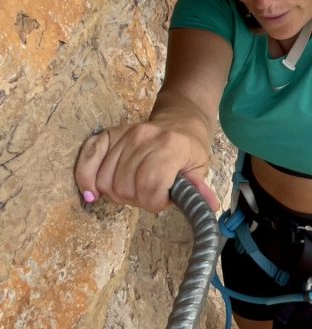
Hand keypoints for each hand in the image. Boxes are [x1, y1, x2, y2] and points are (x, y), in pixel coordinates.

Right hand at [75, 123, 218, 213]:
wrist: (179, 122)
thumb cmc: (188, 149)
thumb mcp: (199, 167)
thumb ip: (198, 189)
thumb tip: (209, 206)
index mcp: (170, 145)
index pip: (150, 184)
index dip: (154, 201)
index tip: (162, 201)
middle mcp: (143, 137)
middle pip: (125, 185)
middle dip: (136, 199)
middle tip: (149, 194)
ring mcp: (124, 134)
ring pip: (106, 179)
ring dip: (116, 193)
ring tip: (133, 188)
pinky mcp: (108, 134)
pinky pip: (86, 157)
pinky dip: (85, 178)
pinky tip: (92, 193)